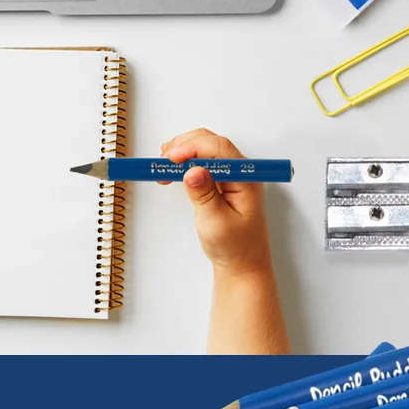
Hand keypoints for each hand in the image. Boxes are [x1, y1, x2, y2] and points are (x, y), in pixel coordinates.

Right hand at [160, 127, 275, 276]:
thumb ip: (205, 195)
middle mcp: (241, 173)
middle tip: (162, 161)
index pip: (220, 149)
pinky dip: (186, 162)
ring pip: (205, 150)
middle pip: (211, 143)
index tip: (171, 157)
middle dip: (185, 146)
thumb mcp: (216, 223)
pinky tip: (172, 170)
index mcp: (246, 180)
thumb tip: (193, 171)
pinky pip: (204, 162)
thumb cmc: (234, 248)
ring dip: (183, 152)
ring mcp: (232, 176)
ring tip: (163, 166)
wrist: (242, 265)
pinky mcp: (222, 182)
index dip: (193, 147)